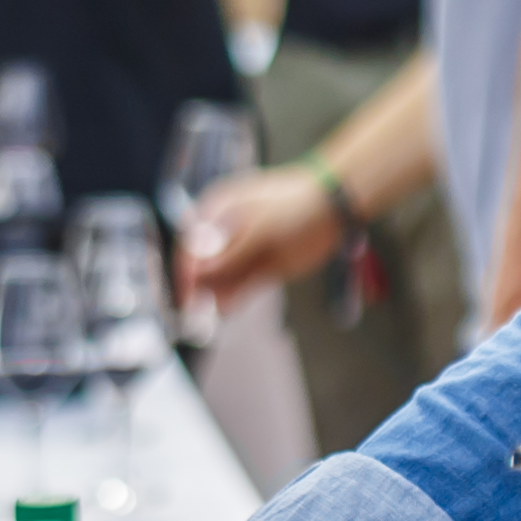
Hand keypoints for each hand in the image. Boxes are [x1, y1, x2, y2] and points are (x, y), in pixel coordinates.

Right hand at [180, 164, 344, 309]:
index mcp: (218, 212)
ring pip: (219, 280)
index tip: (188, 292)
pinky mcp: (259, 269)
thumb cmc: (296, 205)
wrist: (333, 209)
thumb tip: (201, 265)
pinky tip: (226, 309)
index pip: (191, 245)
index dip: (187, 270)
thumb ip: (232, 247)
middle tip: (195, 313)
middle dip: (197, 289)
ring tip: (211, 315)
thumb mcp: (262, 225)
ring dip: (213, 297)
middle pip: (202, 266)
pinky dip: (231, 300)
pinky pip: (239, 288)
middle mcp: (224, 233)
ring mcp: (242, 252)